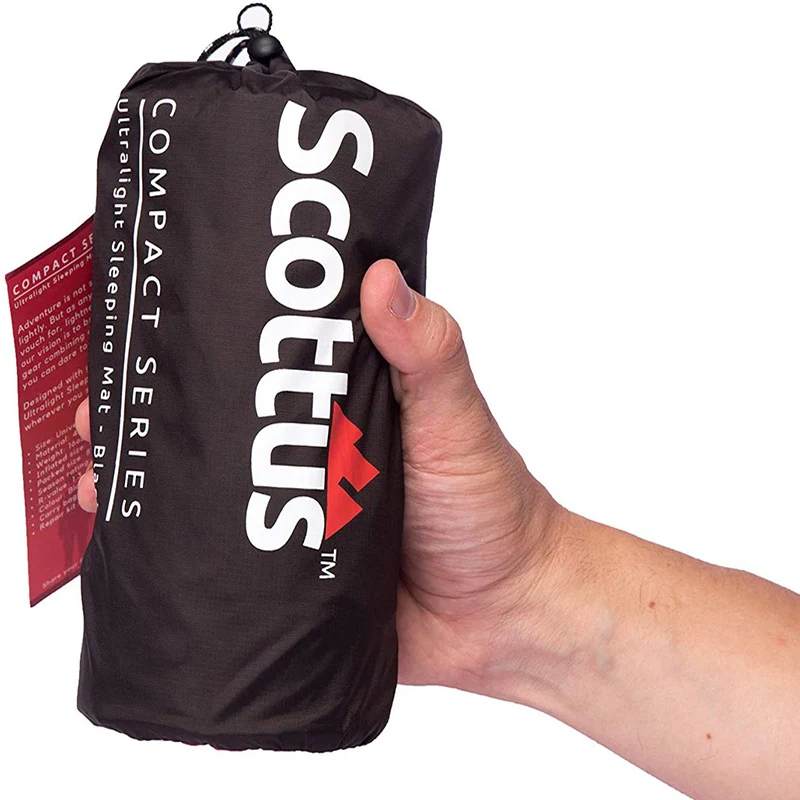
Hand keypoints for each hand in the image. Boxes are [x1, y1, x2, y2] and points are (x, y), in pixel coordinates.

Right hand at [74, 259, 562, 687]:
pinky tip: (125, 540)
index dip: (207, 332)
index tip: (150, 311)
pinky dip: (169, 549)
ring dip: (148, 477)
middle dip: (153, 408)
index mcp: (344, 401)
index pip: (265, 353)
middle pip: (218, 421)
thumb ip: (428, 354)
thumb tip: (380, 277)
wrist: (505, 616)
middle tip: (96, 400)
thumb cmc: (490, 509)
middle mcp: (310, 449)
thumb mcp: (458, 419)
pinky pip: (217, 559)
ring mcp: (292, 512)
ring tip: (95, 468)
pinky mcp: (286, 575)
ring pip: (204, 488)